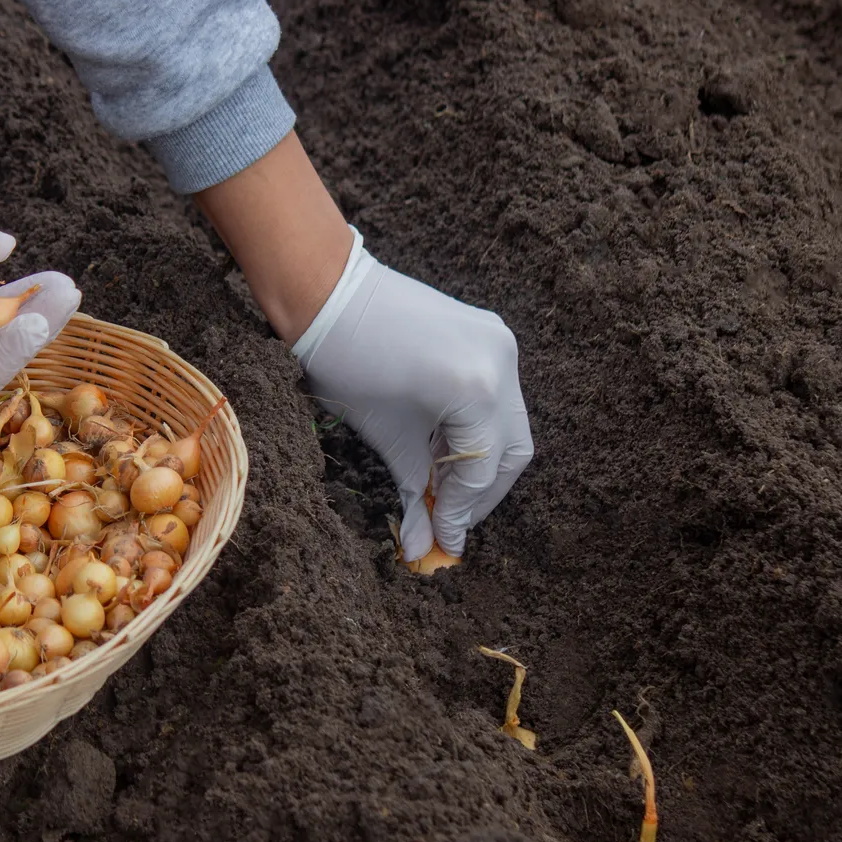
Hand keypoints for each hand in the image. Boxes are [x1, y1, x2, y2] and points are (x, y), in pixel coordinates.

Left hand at [293, 229, 532, 559]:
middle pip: (511, 450)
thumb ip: (413, 492)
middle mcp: (502, 363)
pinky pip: (498, 394)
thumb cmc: (346, 362)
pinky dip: (476, 428)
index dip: (461, 512)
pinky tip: (443, 448)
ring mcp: (501, 343)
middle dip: (481, 492)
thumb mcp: (384, 436)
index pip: (481, 470)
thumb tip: (420, 547)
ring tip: (442, 487)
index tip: (442, 543)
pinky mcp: (491, 333)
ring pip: (510, 424)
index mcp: (477, 388)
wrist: (330, 293)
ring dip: (480, 461)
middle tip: (449, 521)